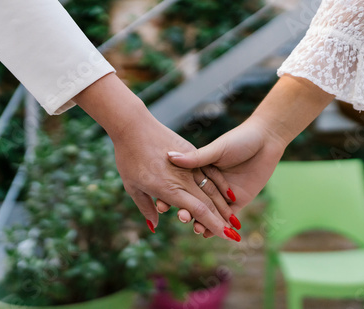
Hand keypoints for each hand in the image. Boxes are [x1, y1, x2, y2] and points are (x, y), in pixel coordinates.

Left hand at [73, 73, 237, 239]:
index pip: (198, 212)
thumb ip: (146, 207)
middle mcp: (183, 179)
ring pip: (212, 189)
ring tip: (234, 219)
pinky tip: (230, 196)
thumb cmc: (128, 158)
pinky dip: (220, 185)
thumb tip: (155, 226)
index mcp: (169, 189)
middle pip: (209, 203)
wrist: (133, 126)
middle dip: (223, 221)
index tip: (225, 237)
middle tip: (235, 235)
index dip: (213, 225)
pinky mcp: (191, 152)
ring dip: (224, 206)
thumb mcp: (132, 187)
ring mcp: (189, 165)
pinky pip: (210, 172)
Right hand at [159, 74, 334, 236]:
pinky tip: (210, 234)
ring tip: (196, 228)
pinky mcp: (239, 201)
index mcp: (200, 170)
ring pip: (210, 212)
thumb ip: (195, 158)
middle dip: (187, 212)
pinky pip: (227, 217)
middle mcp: (210, 184)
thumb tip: (170, 156)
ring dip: (201, 222)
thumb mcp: (216, 149)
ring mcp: (223, 194)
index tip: (162, 205)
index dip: (172, 196)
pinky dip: (218, 226)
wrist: (266, 140)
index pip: (183, 187)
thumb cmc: (239, 139)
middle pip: (194, 202)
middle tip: (181, 217)